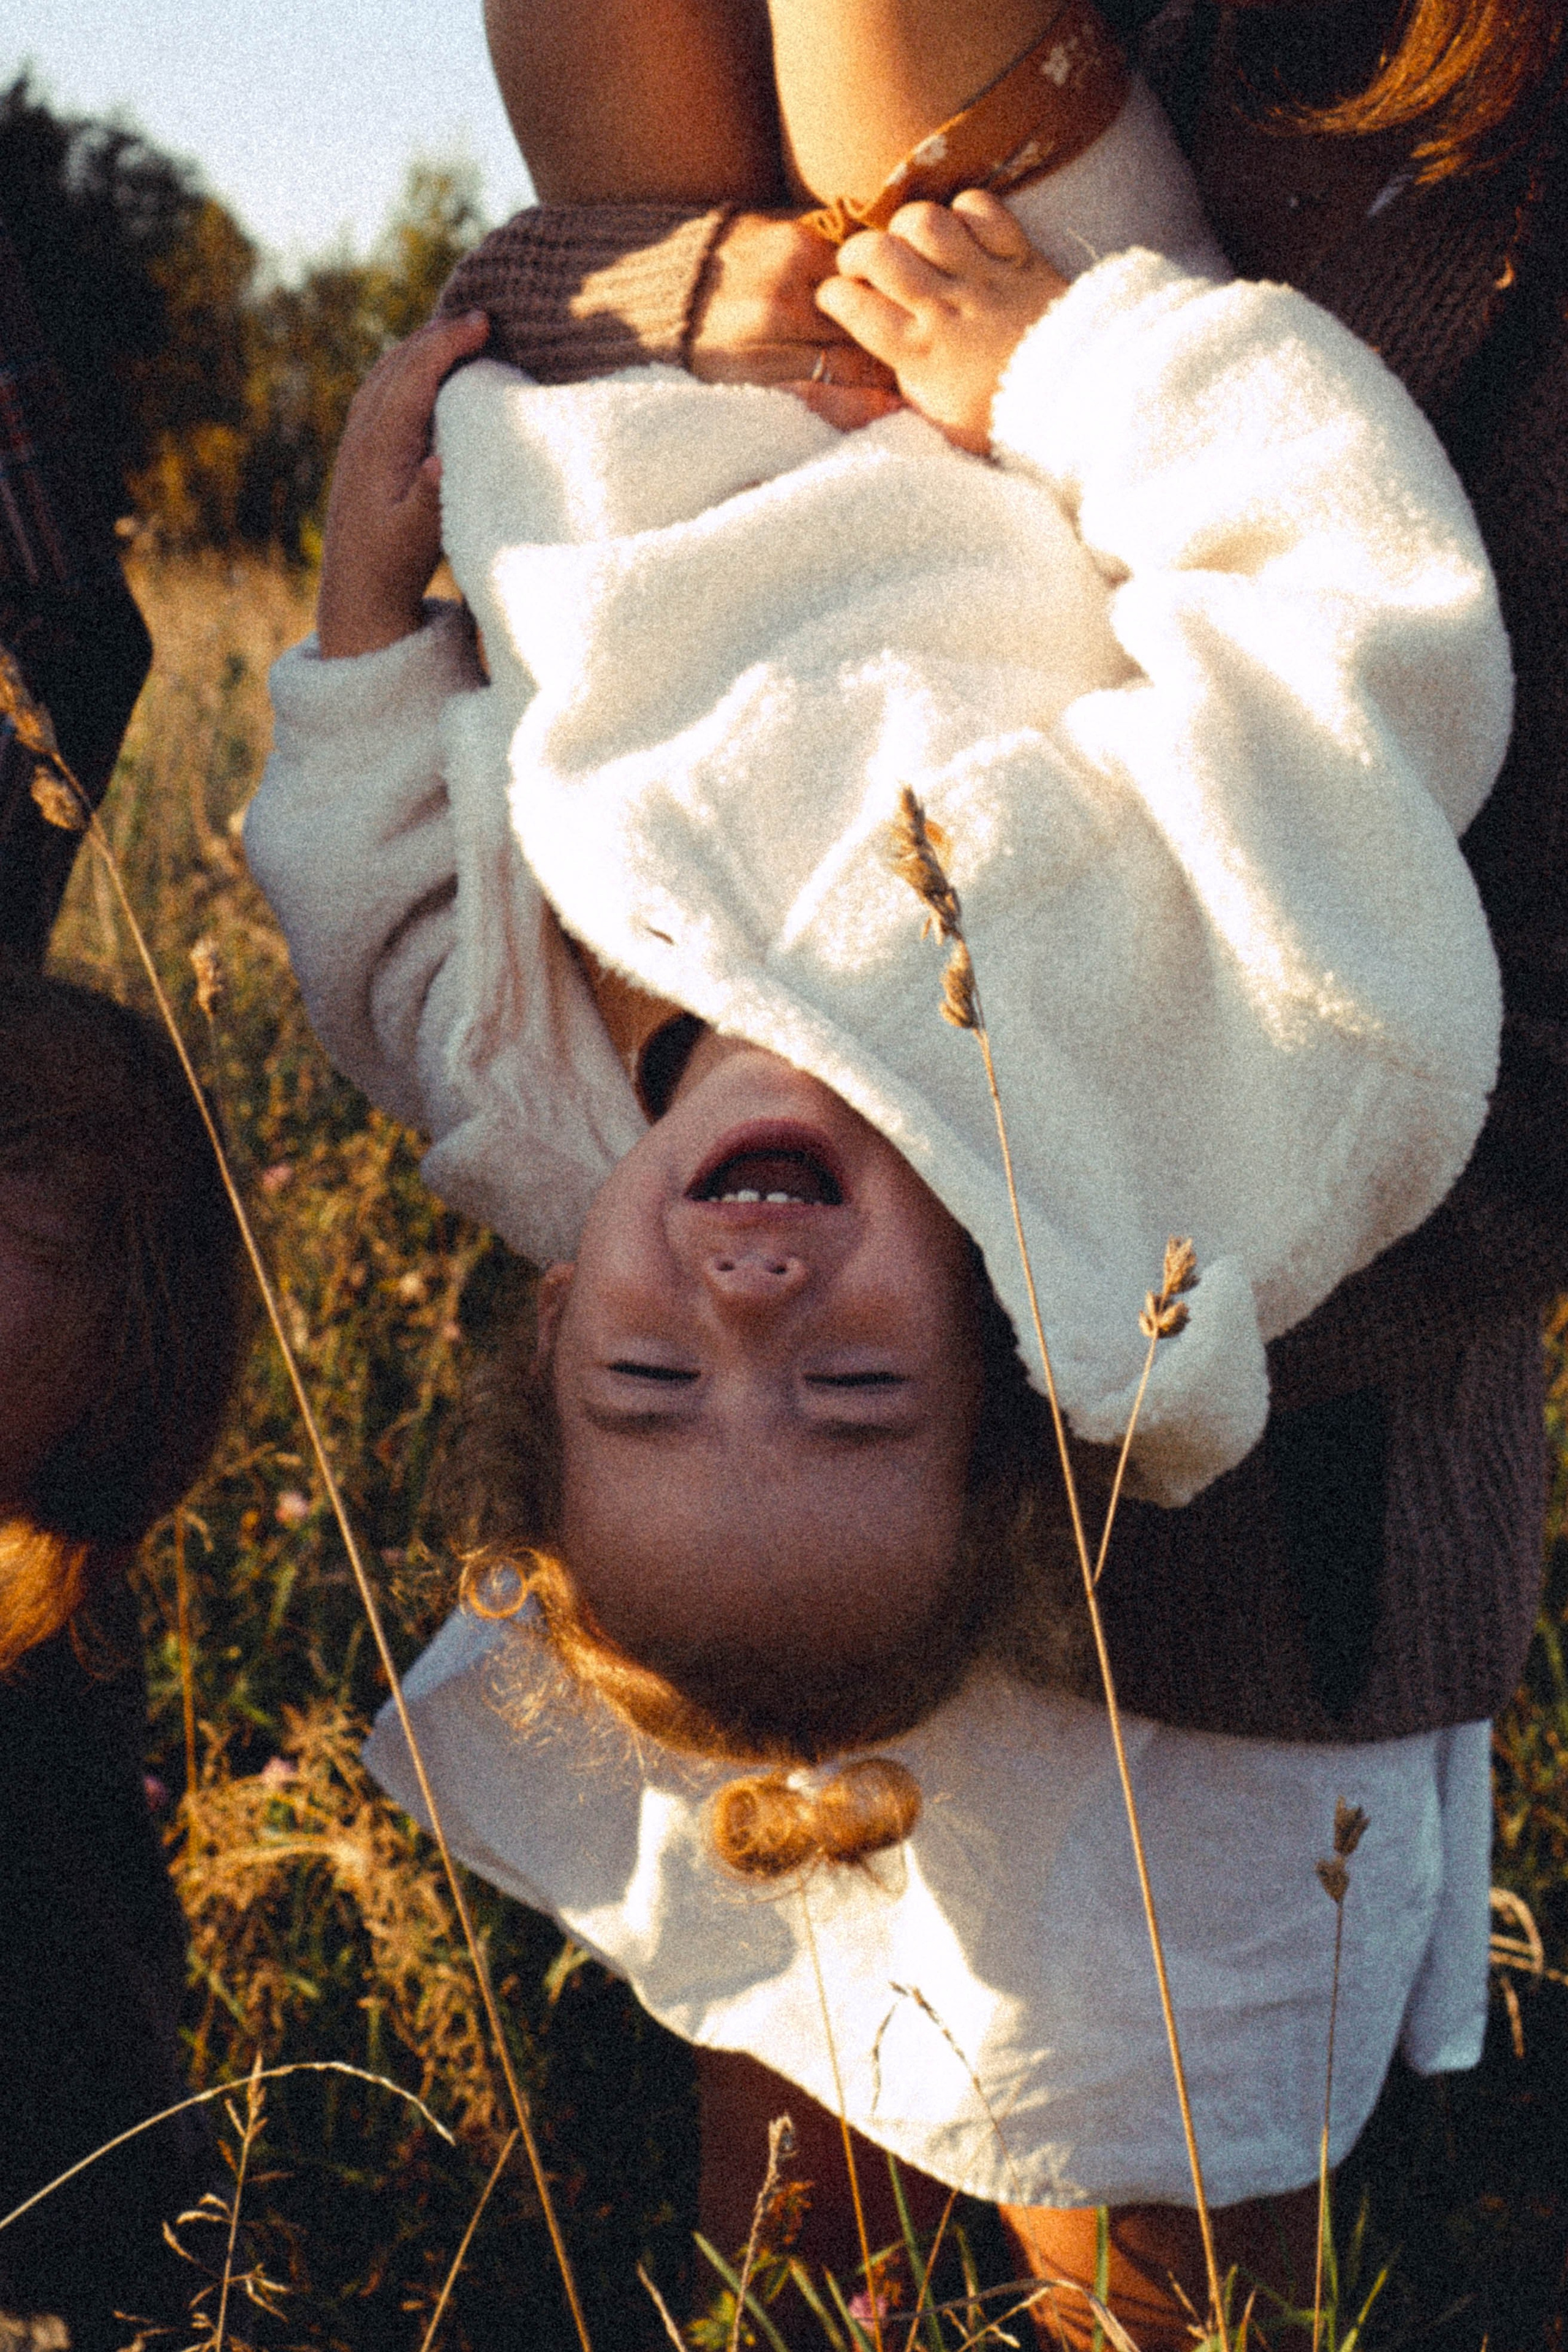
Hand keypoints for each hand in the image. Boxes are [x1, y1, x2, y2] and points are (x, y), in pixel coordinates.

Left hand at [316, 310, 490, 659]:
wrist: (356, 590)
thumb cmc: (393, 564)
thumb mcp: (417, 538)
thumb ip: (430, 497)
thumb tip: (440, 457)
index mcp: (380, 446)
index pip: (414, 376)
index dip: (447, 344)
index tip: (481, 322)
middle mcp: (363, 433)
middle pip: (399, 363)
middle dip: (439, 335)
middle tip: (481, 316)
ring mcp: (358, 437)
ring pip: (388, 371)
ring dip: (422, 346)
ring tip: (457, 331)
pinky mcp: (361, 448)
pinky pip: (382, 389)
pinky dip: (407, 366)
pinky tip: (425, 366)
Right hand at [688, 212, 904, 433]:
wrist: (666, 299)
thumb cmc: (731, 262)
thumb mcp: (777, 231)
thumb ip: (829, 237)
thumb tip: (889, 240)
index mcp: (795, 251)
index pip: (871, 277)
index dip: (899, 297)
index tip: (919, 309)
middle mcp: (786, 296)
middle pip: (869, 322)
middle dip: (900, 338)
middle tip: (928, 350)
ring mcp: (770, 343)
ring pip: (853, 363)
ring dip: (885, 374)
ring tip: (910, 381)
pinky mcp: (759, 379)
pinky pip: (823, 398)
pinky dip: (859, 405)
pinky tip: (884, 409)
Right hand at [816, 191, 1068, 454]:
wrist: (1079, 401)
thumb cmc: (1005, 420)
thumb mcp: (943, 420)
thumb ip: (908, 383)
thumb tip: (882, 358)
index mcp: (920, 353)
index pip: (853, 307)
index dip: (834, 296)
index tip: (836, 297)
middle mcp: (944, 308)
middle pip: (878, 254)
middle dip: (856, 252)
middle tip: (862, 264)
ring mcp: (983, 277)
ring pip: (924, 222)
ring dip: (907, 226)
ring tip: (910, 243)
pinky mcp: (1020, 256)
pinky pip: (982, 208)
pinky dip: (966, 211)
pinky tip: (962, 231)